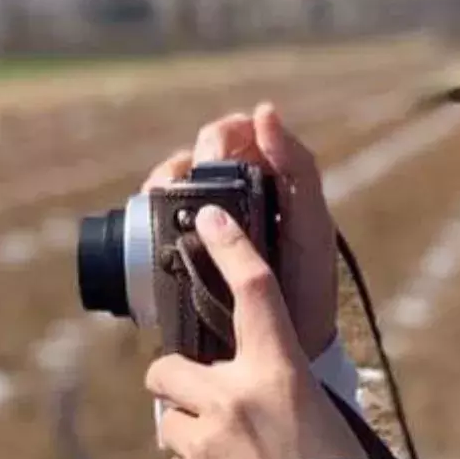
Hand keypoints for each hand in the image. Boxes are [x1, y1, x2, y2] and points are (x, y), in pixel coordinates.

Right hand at [143, 102, 338, 355]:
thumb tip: (265, 110)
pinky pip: (154, 216)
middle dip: (191, 161)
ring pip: (172, 181)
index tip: (216, 160)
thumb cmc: (307, 286)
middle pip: (197, 153)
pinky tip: (151, 218)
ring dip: (165, 182)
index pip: (237, 134)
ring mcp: (205, 222)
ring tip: (166, 200)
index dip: (223, 135)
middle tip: (192, 186)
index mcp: (269, 181)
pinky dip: (148, 210)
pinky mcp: (180, 248)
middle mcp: (235, 196)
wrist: (282, 348)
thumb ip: (298, 169)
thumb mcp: (311, 226)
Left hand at [145, 204, 364, 458]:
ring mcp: (204, 439)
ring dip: (187, 431)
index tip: (208, 220)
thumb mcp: (327, 421)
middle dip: (177, 383)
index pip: (254, 292)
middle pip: (168, 367)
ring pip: (165, 418)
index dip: (231, 249)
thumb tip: (269, 391)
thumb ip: (288, 395)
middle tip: (206, 402)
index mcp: (280, 373)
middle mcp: (234, 396)